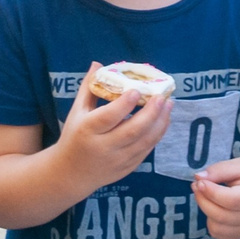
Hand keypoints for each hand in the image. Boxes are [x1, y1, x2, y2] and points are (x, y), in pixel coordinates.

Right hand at [53, 67, 172, 192]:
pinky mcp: (127, 168)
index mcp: (87, 130)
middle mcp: (103, 147)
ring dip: (160, 123)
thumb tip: (97, 63)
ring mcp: (117, 160)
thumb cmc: (74, 137)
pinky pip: (146, 151)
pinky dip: (157, 135)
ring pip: (144, 142)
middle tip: (163, 97)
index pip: (108, 117)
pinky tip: (162, 121)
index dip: (124, 104)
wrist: (70, 174)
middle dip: (151, 113)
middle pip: (132, 130)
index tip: (137, 90)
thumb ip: (89, 88)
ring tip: (169, 105)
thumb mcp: (76, 112)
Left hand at [192, 157, 239, 238]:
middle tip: (197, 185)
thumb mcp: (239, 164)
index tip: (199, 181)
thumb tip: (198, 178)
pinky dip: (211, 221)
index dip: (210, 192)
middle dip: (202, 200)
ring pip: (216, 227)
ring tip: (206, 195)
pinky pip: (218, 233)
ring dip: (205, 210)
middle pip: (220, 216)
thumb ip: (218, 170)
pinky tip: (214, 207)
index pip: (230, 200)